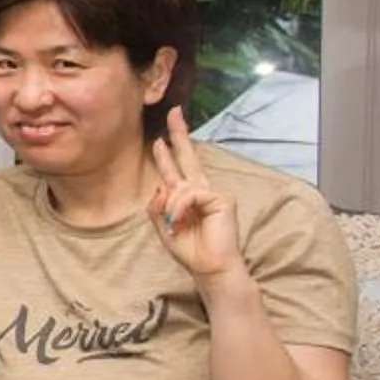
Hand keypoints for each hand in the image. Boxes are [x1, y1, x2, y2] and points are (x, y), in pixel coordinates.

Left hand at [147, 108, 244, 281]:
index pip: (178, 169)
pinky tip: (180, 221)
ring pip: (179, 185)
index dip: (169, 152)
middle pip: (189, 156)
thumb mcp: (163, 227)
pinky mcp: (221, 198)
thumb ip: (158, 205)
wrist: (209, 267)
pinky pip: (190, 194)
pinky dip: (179, 208)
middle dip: (180, 134)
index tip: (160, 137)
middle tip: (174, 112)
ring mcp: (213, 193)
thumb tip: (161, 186)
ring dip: (171, 207)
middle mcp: (201, 190)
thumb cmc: (190, 249)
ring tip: (174, 225)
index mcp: (188, 196)